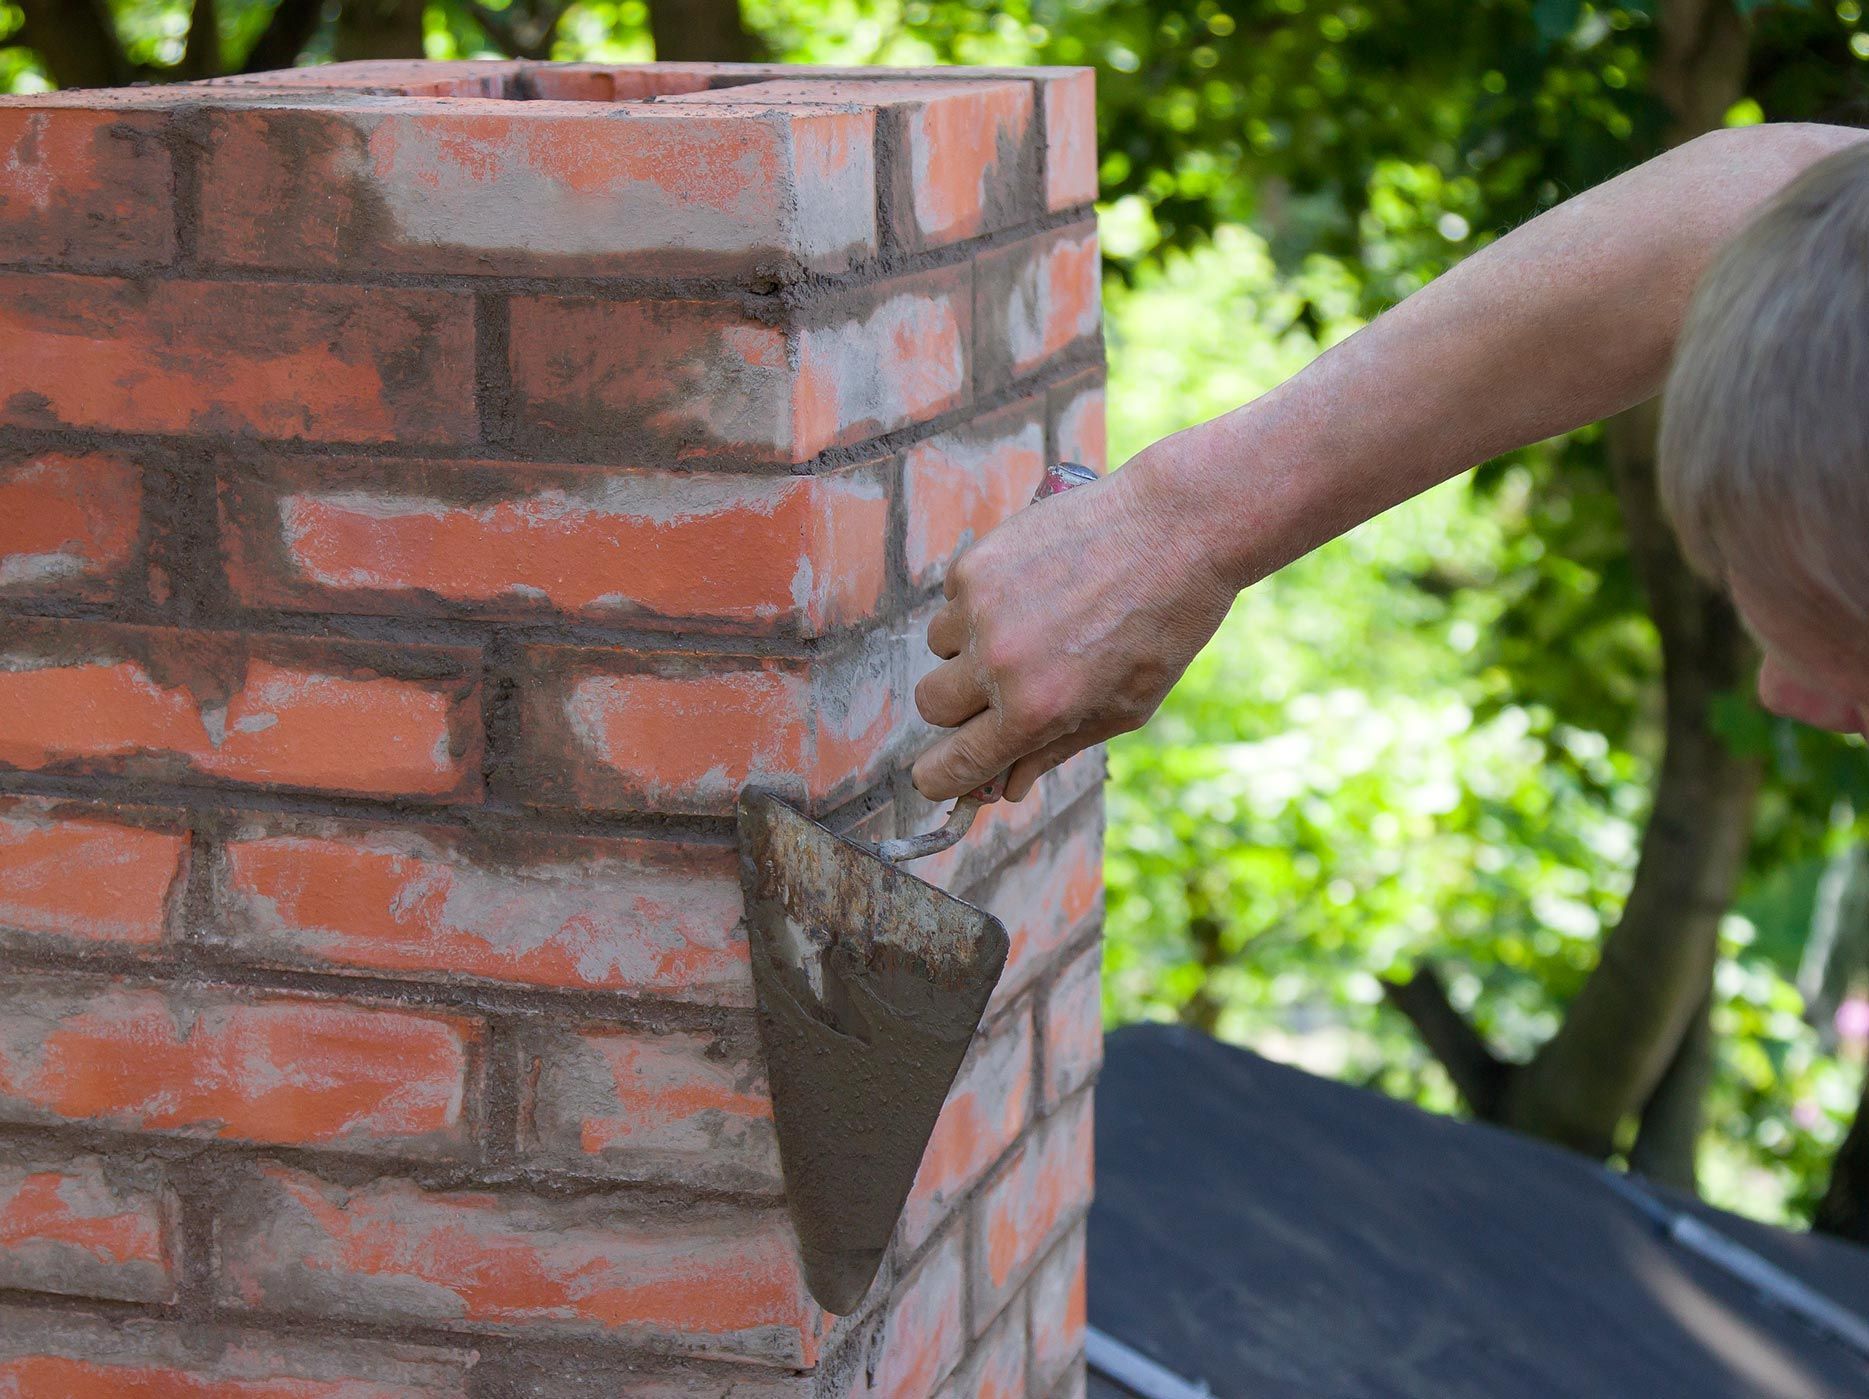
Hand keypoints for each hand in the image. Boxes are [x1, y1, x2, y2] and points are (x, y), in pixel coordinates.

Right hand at [911, 430, 1238, 801]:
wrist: (1177, 527)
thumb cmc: (1164, 625)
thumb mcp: (1124, 708)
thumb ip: (1057, 749)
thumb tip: (1007, 788)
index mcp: (1036, 712)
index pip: (951, 765)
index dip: (938, 777)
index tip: (937, 775)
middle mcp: (999, 663)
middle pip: (931, 706)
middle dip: (957, 707)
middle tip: (998, 689)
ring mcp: (981, 608)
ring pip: (939, 647)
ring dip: (970, 646)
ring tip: (1032, 622)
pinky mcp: (977, 561)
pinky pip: (955, 597)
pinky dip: (982, 599)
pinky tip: (1035, 585)